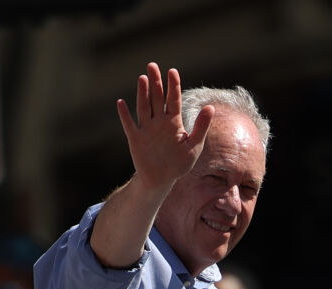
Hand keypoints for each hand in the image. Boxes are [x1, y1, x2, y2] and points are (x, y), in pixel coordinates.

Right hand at [115, 63, 212, 191]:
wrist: (161, 180)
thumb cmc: (179, 164)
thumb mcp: (194, 146)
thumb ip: (201, 127)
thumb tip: (210, 107)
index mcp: (174, 122)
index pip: (173, 99)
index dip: (173, 86)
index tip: (172, 71)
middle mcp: (159, 122)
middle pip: (157, 98)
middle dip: (155, 82)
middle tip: (152, 65)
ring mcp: (147, 129)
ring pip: (144, 107)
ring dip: (142, 94)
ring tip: (142, 78)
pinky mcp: (136, 139)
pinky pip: (129, 125)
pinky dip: (125, 115)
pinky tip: (121, 103)